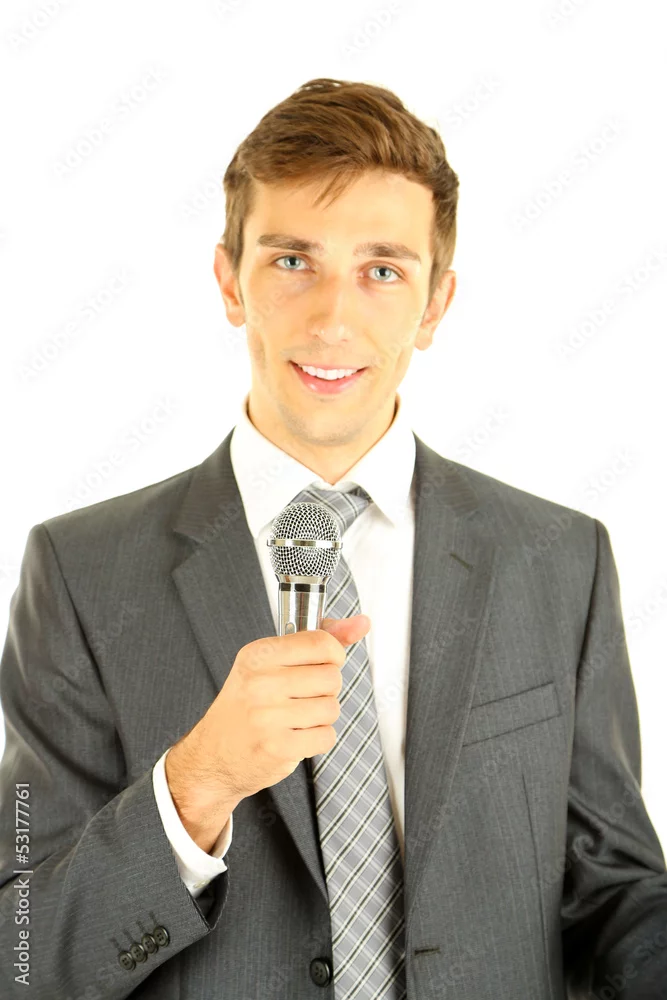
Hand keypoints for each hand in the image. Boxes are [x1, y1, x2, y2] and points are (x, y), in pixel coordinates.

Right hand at [165, 614, 370, 843]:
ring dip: (322, 716)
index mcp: (257, 655)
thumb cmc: (248, 705)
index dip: (333, 654)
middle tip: (302, 696)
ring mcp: (267, 717)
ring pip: (331, 708)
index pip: (320, 642)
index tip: (324, 662)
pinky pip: (326, 736)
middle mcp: (259, 682)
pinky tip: (295, 736)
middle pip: (331, 677)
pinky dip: (317, 739)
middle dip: (326, 689)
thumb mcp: (271, 664)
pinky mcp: (277, 748)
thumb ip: (318, 641)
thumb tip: (362, 623)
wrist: (213, 756)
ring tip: (297, 717)